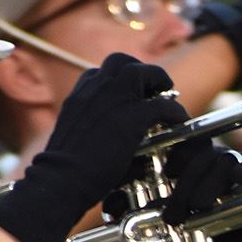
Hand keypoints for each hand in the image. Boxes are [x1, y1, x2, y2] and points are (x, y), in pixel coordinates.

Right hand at [0, 54, 184, 241]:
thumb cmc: (63, 170)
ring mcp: (115, 98)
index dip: (115, 81)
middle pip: (121, 62)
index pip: (98, 74)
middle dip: (138, 70)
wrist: (61, 179)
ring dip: (159, 80)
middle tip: (152, 86)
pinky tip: (179, 121)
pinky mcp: (134, 115)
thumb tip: (108, 141)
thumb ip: (87, 128)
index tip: (125, 92)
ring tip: (168, 95)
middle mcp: (95, 88)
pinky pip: (164, 105)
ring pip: (144, 73)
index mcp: (79, 95)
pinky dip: (175, 112)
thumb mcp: (71, 138)